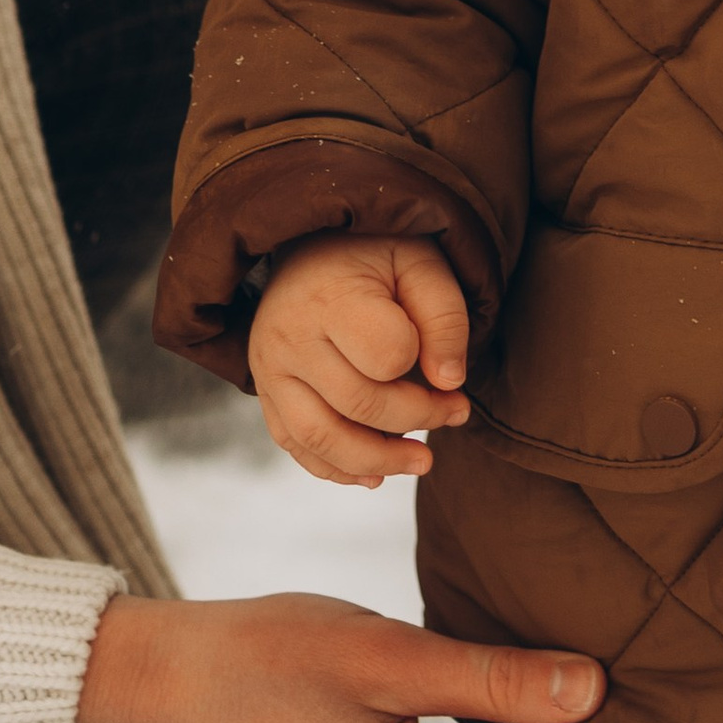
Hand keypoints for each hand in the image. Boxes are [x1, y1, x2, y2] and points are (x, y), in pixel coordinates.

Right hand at [251, 231, 471, 485]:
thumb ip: (444, 317)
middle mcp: (288, 337)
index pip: (386, 355)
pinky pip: (295, 445)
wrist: (311, 247)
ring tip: (422, 461)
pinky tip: (374, 475)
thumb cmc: (375, 253)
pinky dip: (335, 469)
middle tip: (457, 413)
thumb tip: (449, 383)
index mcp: (330, 297)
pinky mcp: (266, 393)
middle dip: (418, 419)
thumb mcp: (422, 262)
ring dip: (378, 462)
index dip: (427, 369)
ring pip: (320, 438)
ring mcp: (270, 369)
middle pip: (358, 404)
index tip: (453, 373)